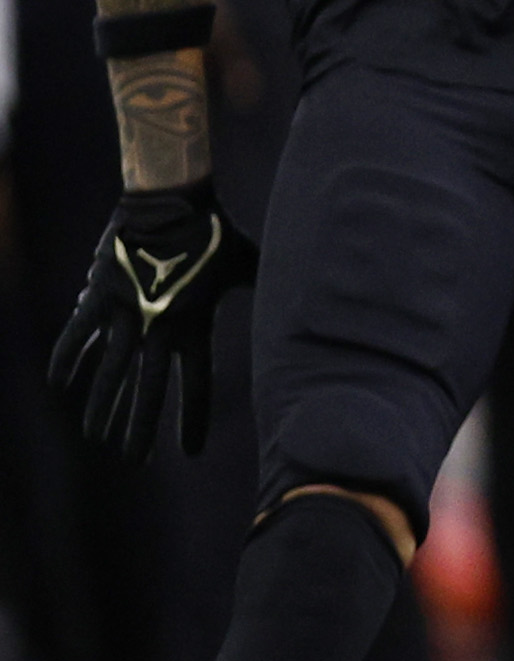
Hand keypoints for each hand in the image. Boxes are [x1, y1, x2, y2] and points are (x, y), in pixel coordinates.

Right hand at [50, 181, 257, 459]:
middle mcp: (159, 327)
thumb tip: (306, 291)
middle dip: (140, 429)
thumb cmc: (214, 231)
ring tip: (96, 437)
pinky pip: (77, 334)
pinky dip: (67, 358)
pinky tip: (59, 385)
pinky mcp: (98, 294)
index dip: (192, 421)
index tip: (190, 453)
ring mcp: (126, 312)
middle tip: (135, 461)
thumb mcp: (247, 263)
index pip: (195, 385)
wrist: (171, 199)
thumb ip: (266, 284)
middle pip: (147, 391)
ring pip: (109, 372)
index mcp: (195, 325)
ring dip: (102, 406)